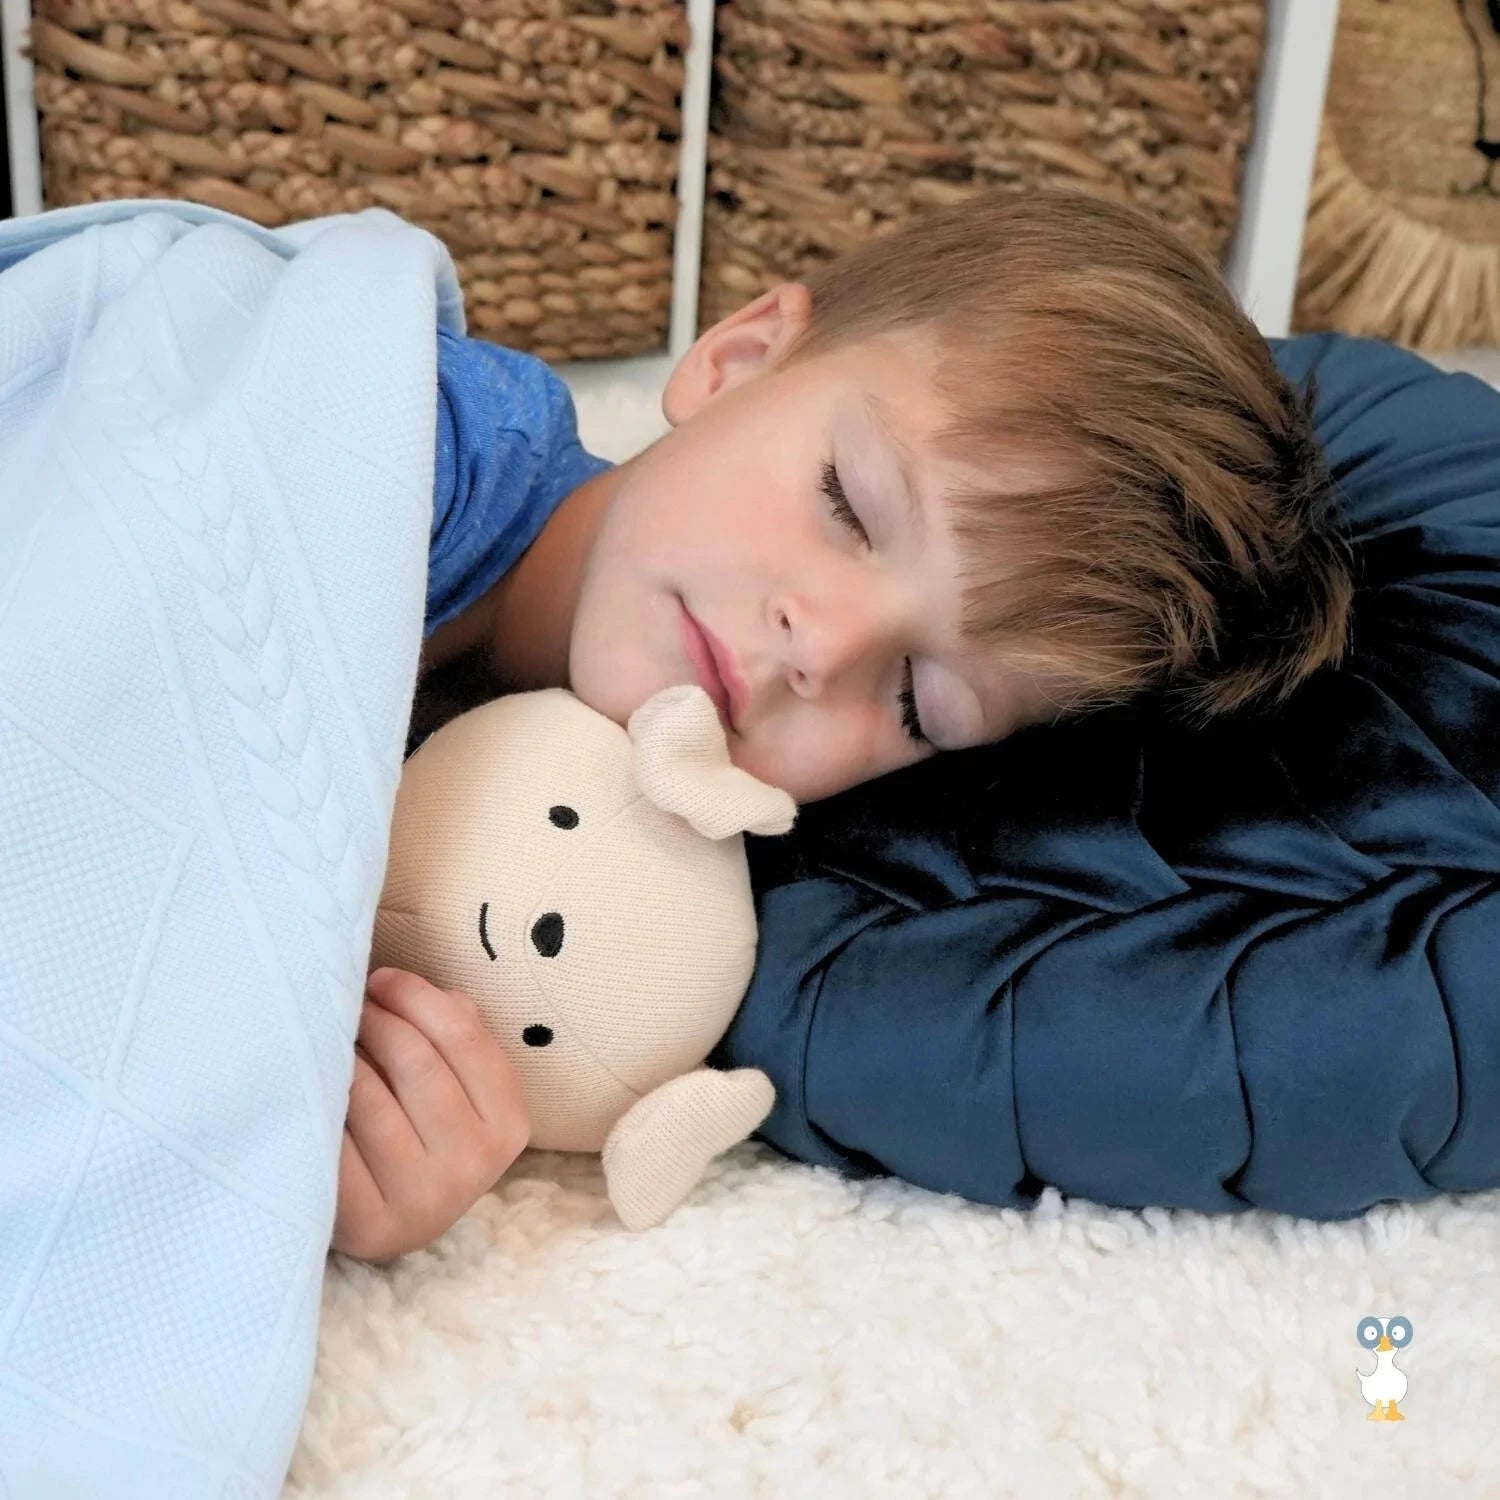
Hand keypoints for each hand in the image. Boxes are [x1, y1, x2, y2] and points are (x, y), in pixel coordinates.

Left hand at [333, 967, 530, 1262]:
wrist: (388, 1219)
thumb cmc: (421, 1130)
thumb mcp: (459, 1083)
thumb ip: (454, 1030)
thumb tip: (407, 986)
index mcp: (508, 1124)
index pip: (461, 1034)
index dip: (414, 996)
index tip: (379, 979)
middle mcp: (475, 1165)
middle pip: (415, 1060)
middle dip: (373, 1021)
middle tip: (347, 1008)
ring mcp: (425, 1201)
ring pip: (368, 1097)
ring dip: (340, 1059)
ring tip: (326, 1044)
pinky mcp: (371, 1225)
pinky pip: (334, 1142)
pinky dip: (318, 1107)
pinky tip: (311, 1091)